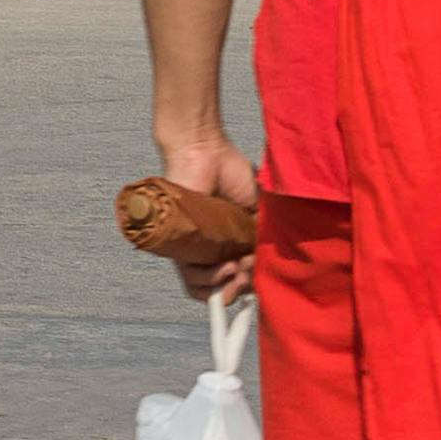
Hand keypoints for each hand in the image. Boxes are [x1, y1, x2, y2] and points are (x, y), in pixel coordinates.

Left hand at [146, 115, 262, 299]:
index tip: (262, 281)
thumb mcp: (258, 211)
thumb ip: (262, 238)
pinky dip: (209, 280)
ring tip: (237, 268)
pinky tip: (226, 267)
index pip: (241, 278)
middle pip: (225, 288)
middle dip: (241, 288)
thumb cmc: (232, 174)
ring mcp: (194, 246)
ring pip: (206, 287)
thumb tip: (263, 268)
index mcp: (233, 242)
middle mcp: (213, 248)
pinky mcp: (176, 242)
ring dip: (226, 286)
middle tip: (248, 273)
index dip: (251, 285)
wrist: (205, 150)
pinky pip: (189, 276)